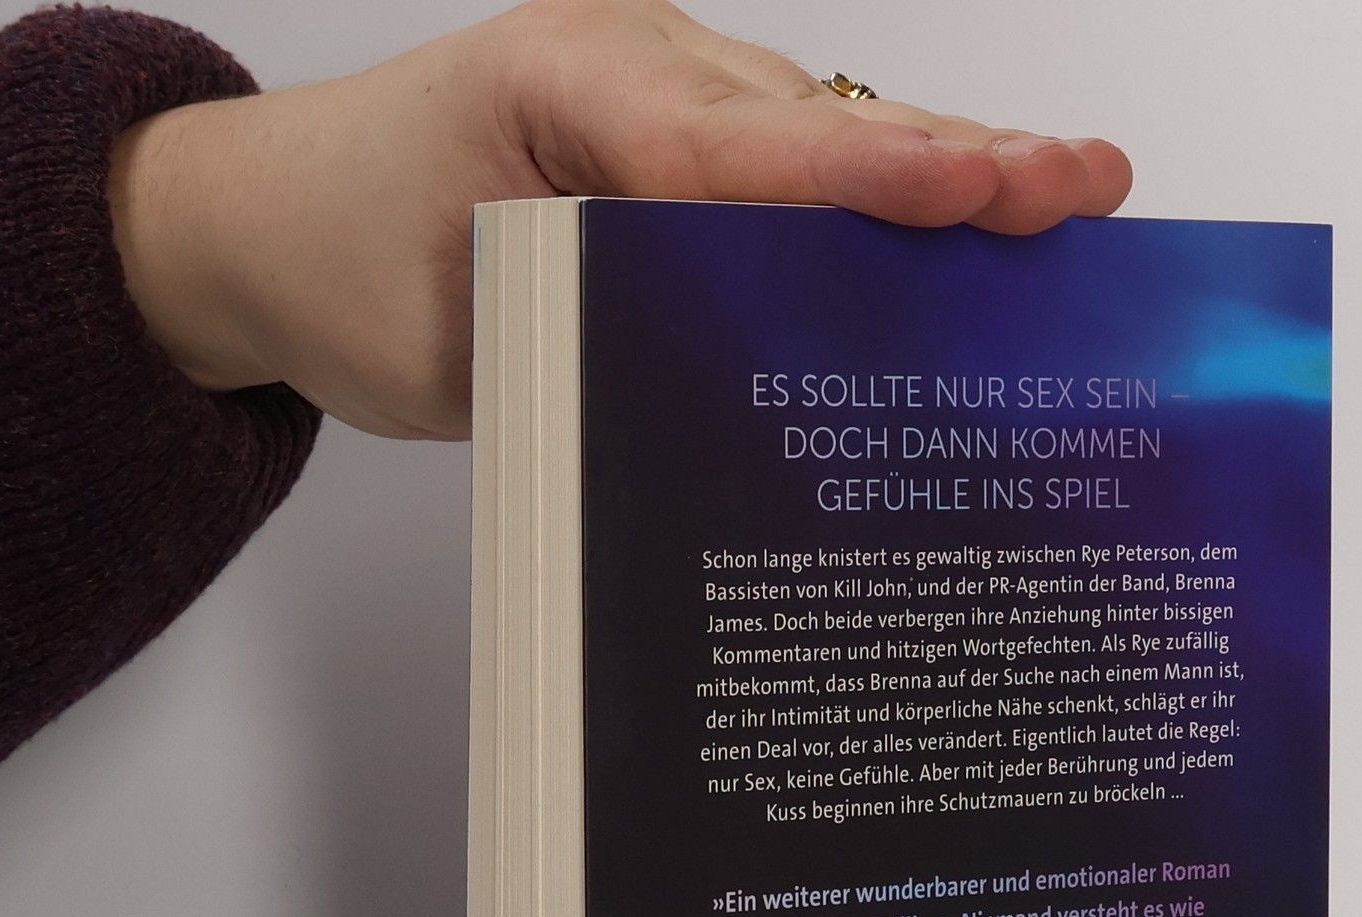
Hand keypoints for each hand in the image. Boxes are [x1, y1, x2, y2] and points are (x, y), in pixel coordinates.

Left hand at [108, 0, 1133, 438]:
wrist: (276, 226)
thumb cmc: (345, 263)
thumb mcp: (450, 327)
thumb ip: (592, 336)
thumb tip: (733, 395)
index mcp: (570, 92)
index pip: (739, 147)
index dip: (865, 181)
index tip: (976, 194)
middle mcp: (640, 76)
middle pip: (822, 123)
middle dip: (963, 161)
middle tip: (1085, 187)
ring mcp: (670, 106)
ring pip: (832, 136)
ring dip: (956, 176)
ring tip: (1078, 198)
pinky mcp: (682, 156)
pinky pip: (804, 172)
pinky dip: (896, 205)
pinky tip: (985, 228)